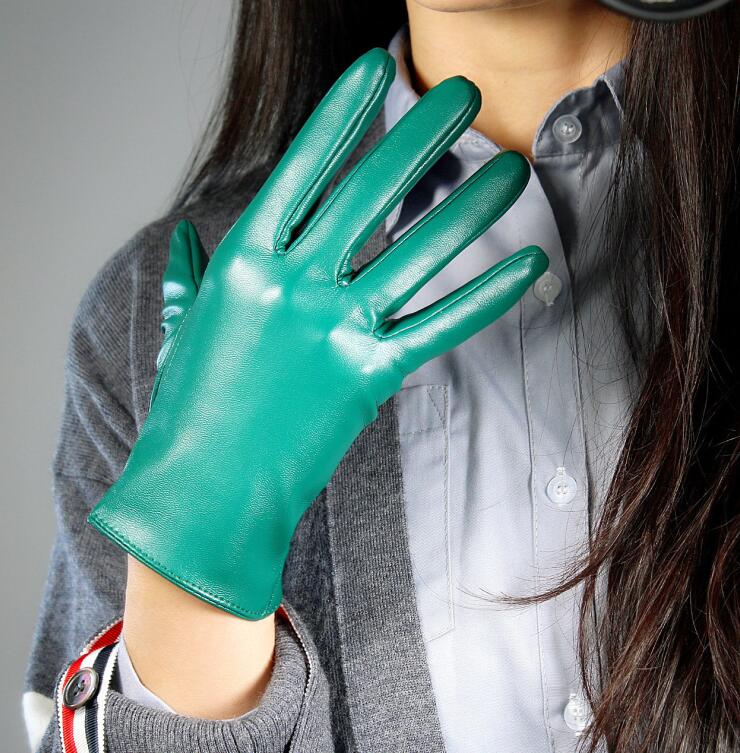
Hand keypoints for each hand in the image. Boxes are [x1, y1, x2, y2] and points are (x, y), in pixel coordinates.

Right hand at [89, 47, 546, 618]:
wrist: (205, 491)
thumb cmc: (190, 408)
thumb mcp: (182, 330)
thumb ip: (186, 277)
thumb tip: (182, 237)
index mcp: (245, 261)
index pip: (302, 167)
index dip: (342, 114)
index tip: (377, 70)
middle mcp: (295, 283)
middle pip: (371, 191)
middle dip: (422, 133)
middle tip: (463, 93)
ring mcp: (336, 329)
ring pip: (419, 252)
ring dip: (472, 206)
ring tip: (512, 166)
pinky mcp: (369, 375)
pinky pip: (440, 326)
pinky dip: (487, 297)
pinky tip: (527, 265)